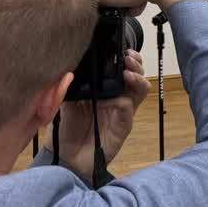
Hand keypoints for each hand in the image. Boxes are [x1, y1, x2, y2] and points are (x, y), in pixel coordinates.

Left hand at [46, 50, 149, 182]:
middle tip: (127, 58)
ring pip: (141, 90)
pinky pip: (128, 109)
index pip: (123, 68)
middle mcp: (119, 97)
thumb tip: (73, 61)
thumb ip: (72, 83)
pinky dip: (121, 101)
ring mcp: (123, 112)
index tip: (122, 49)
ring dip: (137, 78)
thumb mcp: (66, 100)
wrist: (66, 157)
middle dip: (136, 63)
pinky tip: (107, 100)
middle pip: (138, 75)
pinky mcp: (123, 126)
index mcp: (106, 89)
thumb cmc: (67, 128)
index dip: (127, 57)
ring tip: (127, 73)